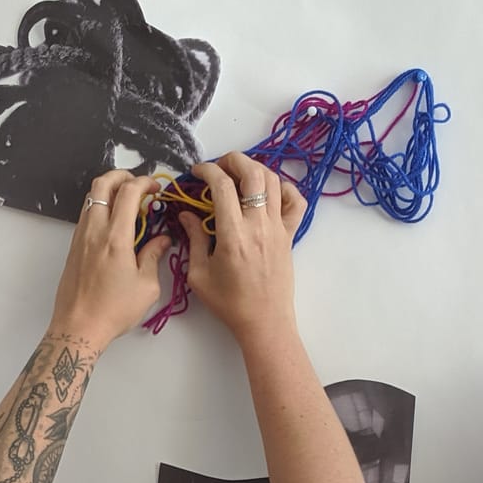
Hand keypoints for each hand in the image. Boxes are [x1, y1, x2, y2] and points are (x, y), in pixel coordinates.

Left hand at [51, 169, 174, 348]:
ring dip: (110, 191)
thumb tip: (162, 240)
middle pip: (103, 184)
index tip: (156, 188)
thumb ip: (154, 256)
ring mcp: (81, 237)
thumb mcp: (146, 286)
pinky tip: (115, 224)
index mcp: (116, 238)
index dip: (145, 182)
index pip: (129, 192)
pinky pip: (86, 214)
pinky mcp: (74, 246)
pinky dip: (101, 207)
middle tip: (139, 184)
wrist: (79, 327)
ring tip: (128, 204)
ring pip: (91, 197)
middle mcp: (95, 231)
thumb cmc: (113, 310)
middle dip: (123, 176)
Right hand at [179, 153, 307, 343]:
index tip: (197, 172)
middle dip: (233, 160)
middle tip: (218, 166)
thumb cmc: (229, 303)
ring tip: (239, 174)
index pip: (222, 185)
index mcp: (233, 234)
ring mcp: (278, 228)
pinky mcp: (290, 235)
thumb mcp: (199, 275)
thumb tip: (186, 214)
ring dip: (255, 169)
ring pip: (273, 180)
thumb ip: (193, 239)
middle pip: (252, 173)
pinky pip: (295, 202)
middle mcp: (258, 225)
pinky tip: (269, 192)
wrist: (264, 322)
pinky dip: (284, 188)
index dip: (207, 170)